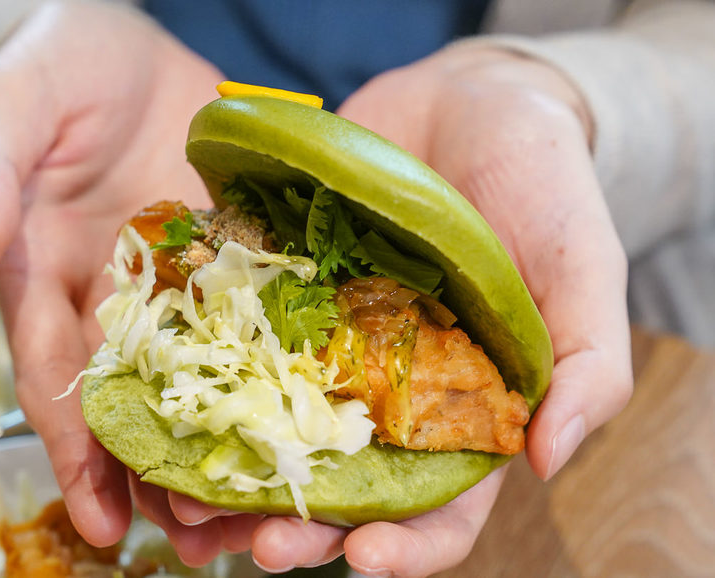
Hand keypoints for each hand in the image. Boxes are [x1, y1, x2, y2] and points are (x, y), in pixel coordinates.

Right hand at [0, 1, 223, 547]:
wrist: (119, 46)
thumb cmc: (53, 69)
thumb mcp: (12, 107)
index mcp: (53, 279)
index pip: (58, 379)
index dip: (77, 452)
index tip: (103, 523)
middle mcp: (117, 296)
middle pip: (137, 402)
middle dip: (162, 475)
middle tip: (206, 542)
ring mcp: (178, 281)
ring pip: (199, 379)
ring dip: (221, 444)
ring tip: (258, 511)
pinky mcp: (229, 256)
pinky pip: (253, 319)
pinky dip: (269, 370)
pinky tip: (302, 412)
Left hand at [160, 45, 633, 575]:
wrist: (469, 102)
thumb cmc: (541, 186)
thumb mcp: (581, 268)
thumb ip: (584, 365)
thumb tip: (549, 462)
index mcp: (463, 406)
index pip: (442, 504)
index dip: (408, 544)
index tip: (365, 558)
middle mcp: (387, 389)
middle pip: (340, 482)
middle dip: (298, 522)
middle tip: (254, 544)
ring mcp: (328, 343)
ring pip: (274, 429)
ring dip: (232, 473)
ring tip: (186, 499)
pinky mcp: (283, 294)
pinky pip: (236, 345)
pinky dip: (202, 378)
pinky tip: (164, 403)